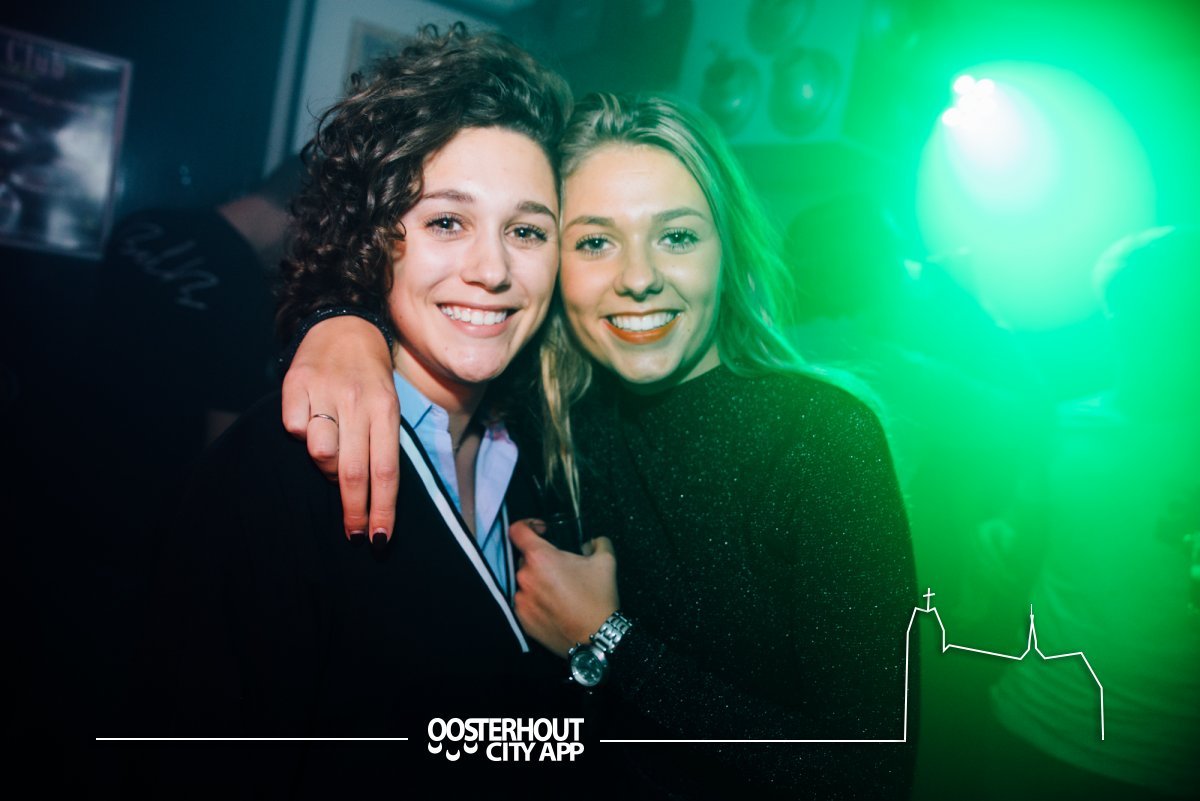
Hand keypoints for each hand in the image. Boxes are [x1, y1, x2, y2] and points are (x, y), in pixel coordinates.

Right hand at [281, 315, 399, 542]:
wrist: (344, 324)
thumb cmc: (371, 377)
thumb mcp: (388, 404)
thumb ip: (380, 443)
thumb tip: (371, 497)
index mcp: (386, 409)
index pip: (387, 470)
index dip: (382, 510)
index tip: (378, 540)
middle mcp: (357, 401)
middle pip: (354, 471)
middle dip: (354, 511)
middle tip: (353, 535)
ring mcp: (326, 392)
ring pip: (320, 453)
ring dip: (327, 469)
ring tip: (333, 460)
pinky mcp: (296, 384)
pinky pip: (294, 427)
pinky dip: (301, 432)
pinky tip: (310, 421)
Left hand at [511, 519, 618, 656]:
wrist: (596, 637)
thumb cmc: (598, 598)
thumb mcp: (606, 561)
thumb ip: (598, 541)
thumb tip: (590, 541)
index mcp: (540, 557)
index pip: (517, 530)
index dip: (528, 525)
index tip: (542, 531)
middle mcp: (524, 576)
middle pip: (524, 558)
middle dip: (541, 559)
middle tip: (561, 568)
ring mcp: (521, 599)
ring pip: (524, 581)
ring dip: (538, 580)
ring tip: (558, 591)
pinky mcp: (521, 618)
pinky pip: (524, 601)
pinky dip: (535, 599)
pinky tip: (554, 606)